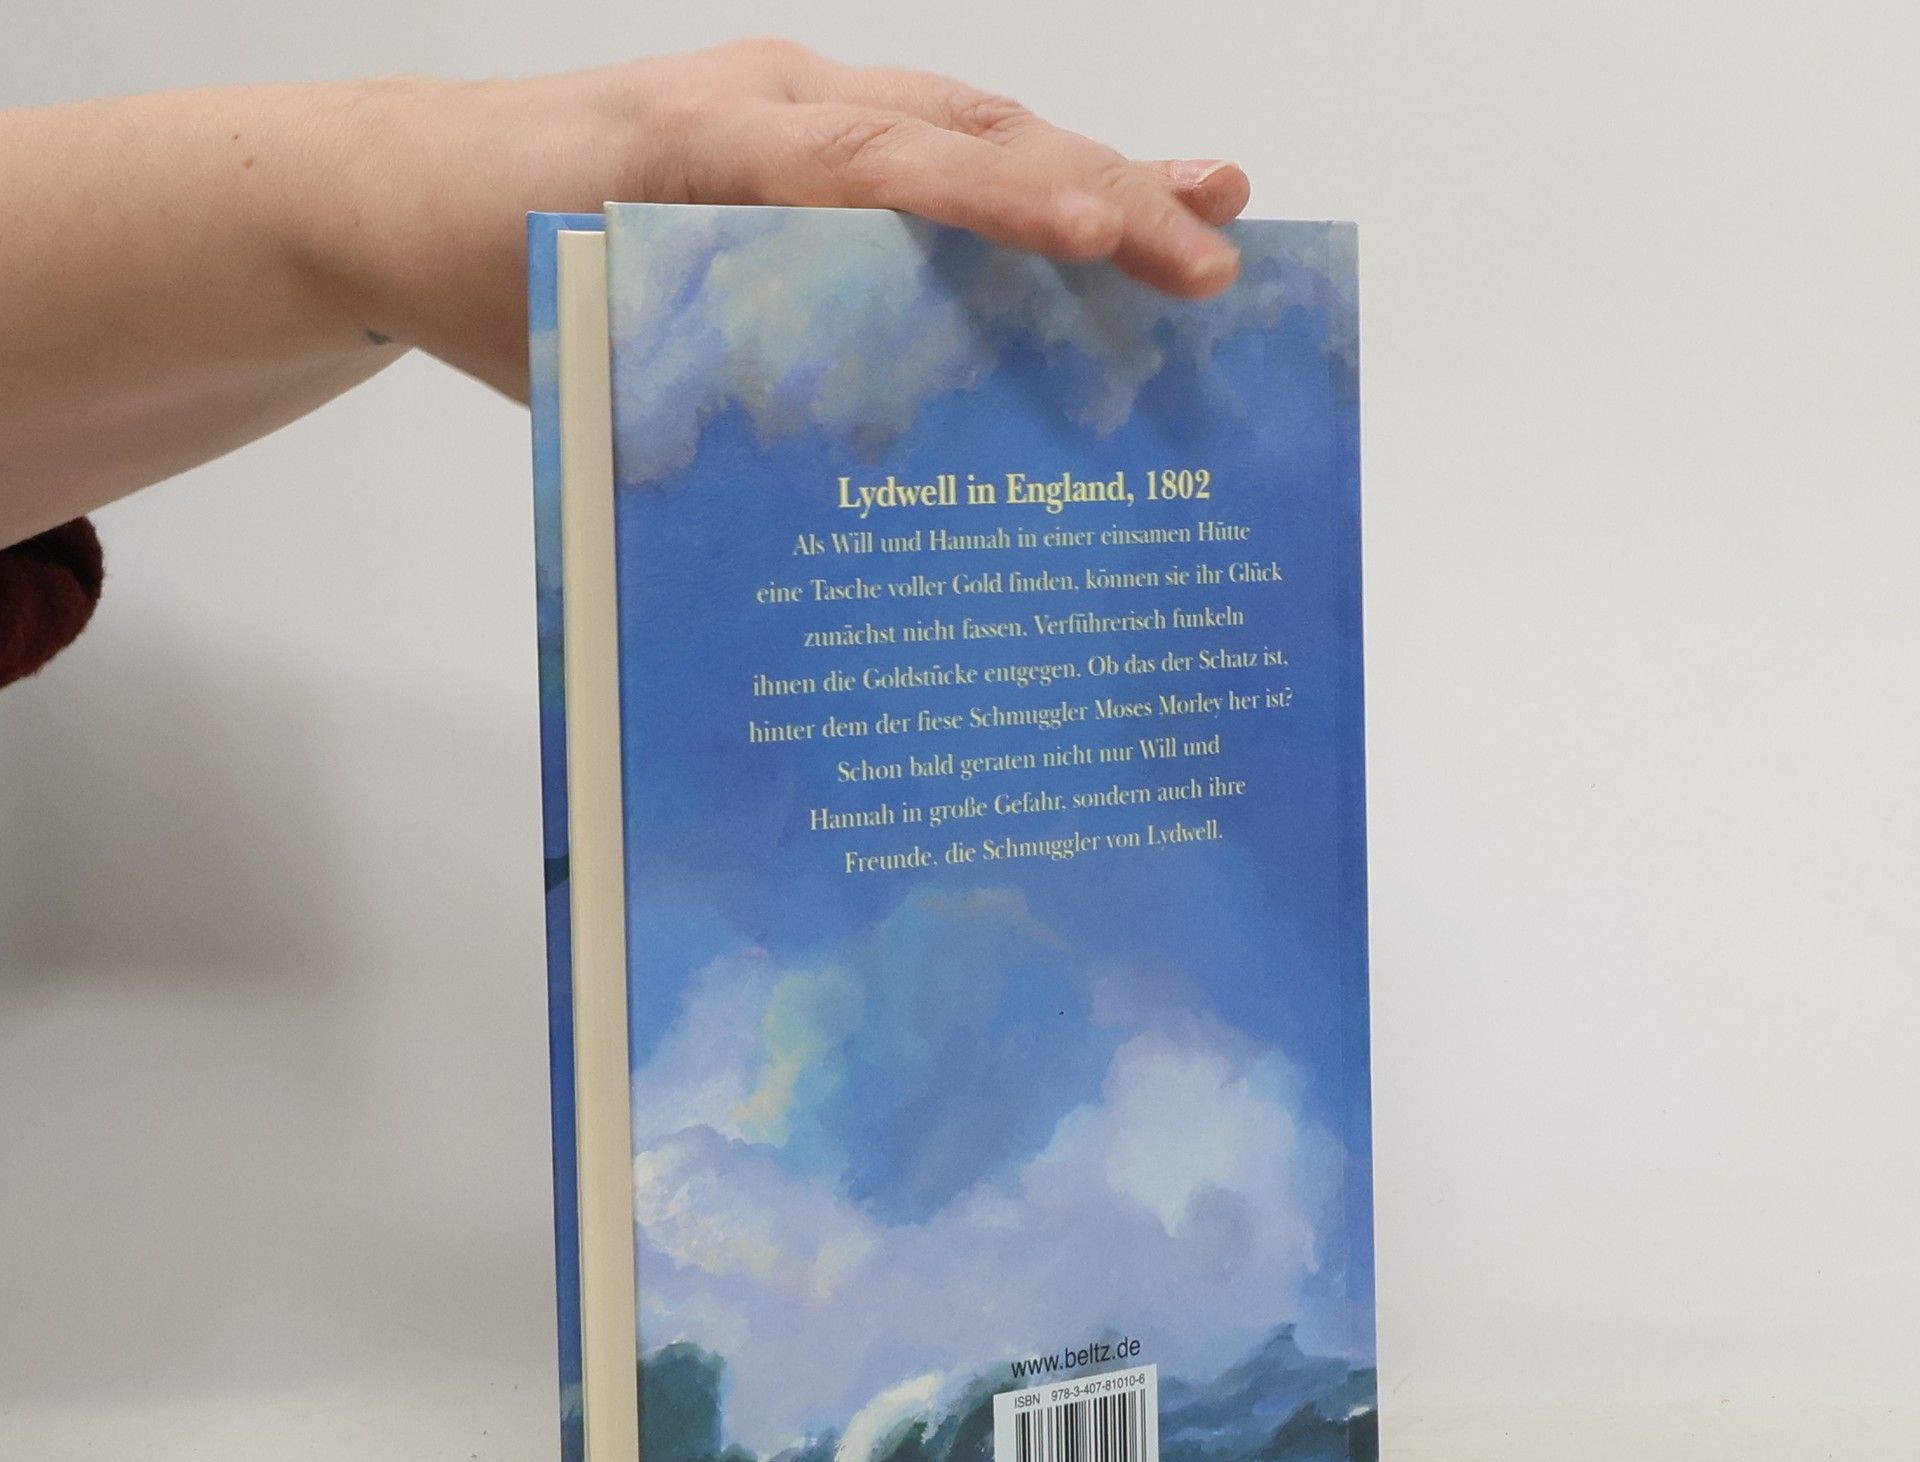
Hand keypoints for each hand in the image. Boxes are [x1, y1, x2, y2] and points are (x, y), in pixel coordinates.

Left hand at [314, 40, 1251, 397]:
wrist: (401, 189)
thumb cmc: (483, 270)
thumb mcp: (580, 347)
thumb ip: (699, 390)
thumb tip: (838, 497)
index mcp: (711, 152)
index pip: (891, 166)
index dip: (1013, 202)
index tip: (1116, 234)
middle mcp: (768, 106)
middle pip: (965, 130)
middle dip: (1101, 188)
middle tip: (1217, 257)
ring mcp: (786, 104)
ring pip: (962, 122)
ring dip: (1083, 168)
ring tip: (1204, 206)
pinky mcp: (791, 129)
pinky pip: (924, 143)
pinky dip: (1014, 176)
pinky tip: (1089, 201)